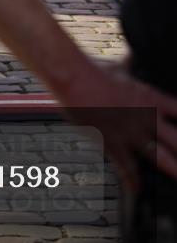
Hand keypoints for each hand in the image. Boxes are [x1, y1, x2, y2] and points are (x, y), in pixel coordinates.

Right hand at [62, 62, 176, 187]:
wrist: (75, 79)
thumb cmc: (94, 70)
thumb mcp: (118, 66)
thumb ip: (129, 64)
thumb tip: (133, 53)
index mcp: (150, 98)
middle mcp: (146, 117)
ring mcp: (131, 132)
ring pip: (159, 157)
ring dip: (172, 169)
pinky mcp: (113, 142)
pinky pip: (126, 166)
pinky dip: (132, 180)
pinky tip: (137, 189)